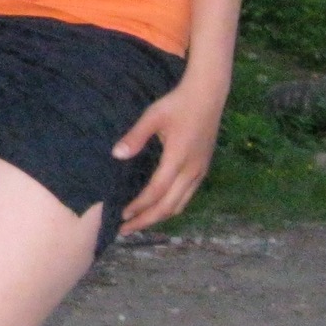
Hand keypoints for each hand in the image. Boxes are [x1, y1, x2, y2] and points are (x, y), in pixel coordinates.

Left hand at [112, 79, 225, 235]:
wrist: (208, 95)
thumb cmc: (178, 104)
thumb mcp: (153, 117)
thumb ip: (135, 137)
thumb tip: (116, 155)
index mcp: (178, 159)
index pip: (156, 192)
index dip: (139, 207)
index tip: (122, 215)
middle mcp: (191, 170)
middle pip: (168, 206)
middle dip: (146, 220)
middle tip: (125, 229)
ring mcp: (200, 171)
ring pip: (179, 204)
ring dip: (159, 217)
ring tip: (140, 222)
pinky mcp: (203, 169)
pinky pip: (187, 196)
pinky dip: (171, 207)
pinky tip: (158, 207)